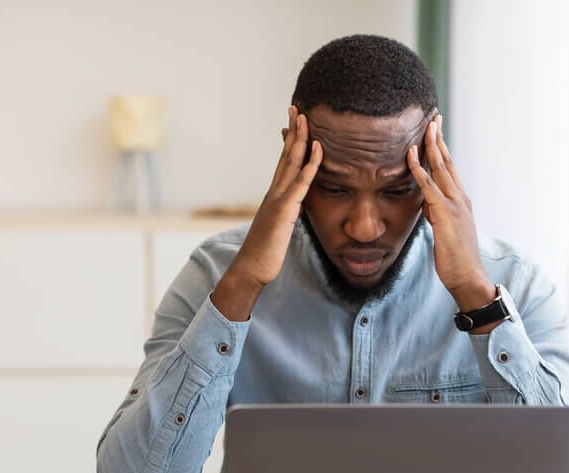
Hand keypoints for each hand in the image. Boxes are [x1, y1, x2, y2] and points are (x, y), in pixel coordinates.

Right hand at [232, 105, 321, 288]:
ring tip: (305, 117)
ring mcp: (278, 200)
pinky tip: (317, 149)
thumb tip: (296, 207)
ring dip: (299, 139)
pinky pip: (300, 183)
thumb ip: (288, 214)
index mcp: (275, 196)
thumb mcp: (280, 229)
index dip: (289, 142)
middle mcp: (274, 193)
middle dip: (291, 131)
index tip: (294, 123)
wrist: (251, 270)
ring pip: (291, 163)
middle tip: (296, 108)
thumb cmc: (265, 254)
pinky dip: (309, 165)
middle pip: (285, 155)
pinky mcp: (284, 211)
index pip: (284, 163)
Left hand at [407, 114, 495, 313]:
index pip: (450, 168)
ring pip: (440, 168)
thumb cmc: (456, 259)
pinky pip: (428, 186)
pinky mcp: (445, 214)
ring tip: (425, 125)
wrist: (468, 277)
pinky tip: (411, 154)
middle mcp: (460, 198)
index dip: (442, 148)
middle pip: (447, 161)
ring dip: (432, 145)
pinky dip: (419, 169)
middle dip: (439, 138)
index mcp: (461, 201)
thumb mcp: (445, 232)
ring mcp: (454, 205)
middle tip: (433, 116)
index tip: (436, 131)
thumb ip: (436, 215)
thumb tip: (426, 205)